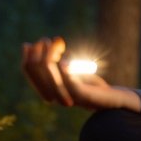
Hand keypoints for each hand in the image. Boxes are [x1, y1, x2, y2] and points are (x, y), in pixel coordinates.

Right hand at [20, 36, 140, 111]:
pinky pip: (70, 84)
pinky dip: (66, 72)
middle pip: (37, 70)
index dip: (27, 55)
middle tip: (46, 40)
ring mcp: (67, 96)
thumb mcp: (69, 70)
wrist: (113, 100)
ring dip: (51, 55)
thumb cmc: (90, 84)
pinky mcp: (83, 96)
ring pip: (51, 76)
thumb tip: (34, 44)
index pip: (28, 70)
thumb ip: (54, 61)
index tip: (31, 43)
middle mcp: (54, 94)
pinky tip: (64, 61)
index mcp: (47, 88)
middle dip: (39, 51)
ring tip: (57, 42)